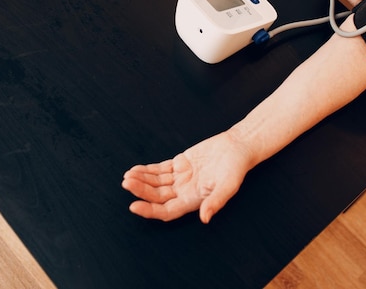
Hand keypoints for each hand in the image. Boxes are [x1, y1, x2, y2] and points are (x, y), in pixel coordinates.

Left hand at [122, 131, 252, 222]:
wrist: (238, 147)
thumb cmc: (236, 168)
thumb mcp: (228, 185)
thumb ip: (216, 201)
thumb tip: (205, 218)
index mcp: (194, 200)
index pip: (167, 210)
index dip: (150, 210)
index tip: (134, 206)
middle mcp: (185, 191)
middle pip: (157, 195)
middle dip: (141, 190)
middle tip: (127, 183)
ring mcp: (181, 178)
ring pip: (156, 182)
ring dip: (141, 180)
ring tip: (128, 176)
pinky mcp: (180, 164)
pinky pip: (160, 170)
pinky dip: (147, 170)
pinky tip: (136, 170)